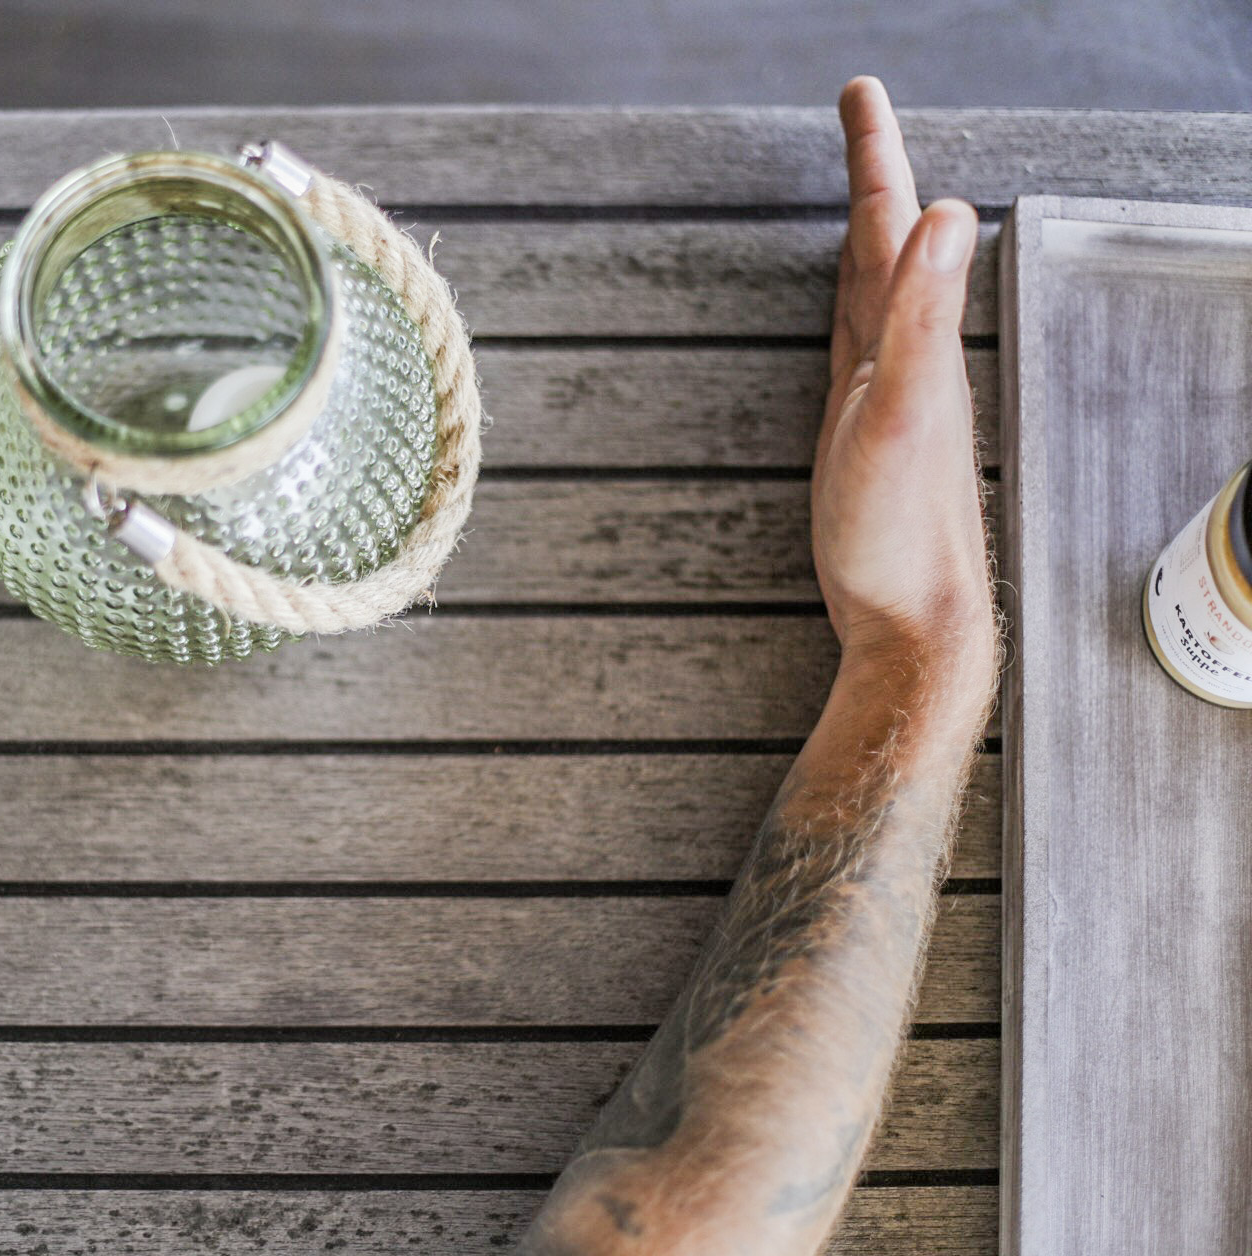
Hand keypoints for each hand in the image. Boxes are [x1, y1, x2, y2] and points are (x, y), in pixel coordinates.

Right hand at [814, 77, 994, 692]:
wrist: (914, 620)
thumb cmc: (899, 534)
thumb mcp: (900, 417)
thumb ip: (922, 318)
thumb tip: (945, 213)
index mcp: (909, 341)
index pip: (888, 226)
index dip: (874, 157)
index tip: (859, 92)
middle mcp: (904, 356)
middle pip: (886, 241)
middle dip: (870, 171)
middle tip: (856, 112)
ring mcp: (885, 392)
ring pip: (875, 287)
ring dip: (866, 230)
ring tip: (859, 189)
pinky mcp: (864, 430)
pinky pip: (859, 339)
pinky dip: (854, 300)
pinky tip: (852, 303)